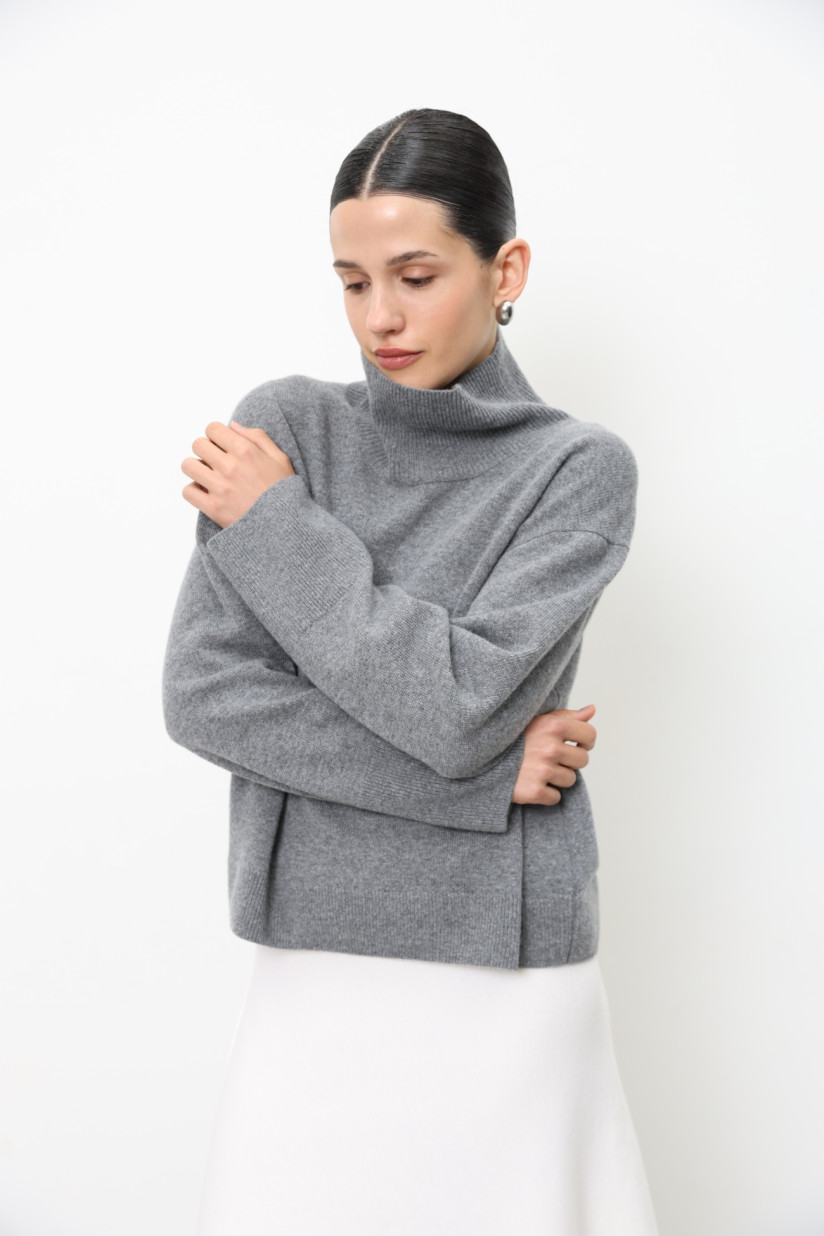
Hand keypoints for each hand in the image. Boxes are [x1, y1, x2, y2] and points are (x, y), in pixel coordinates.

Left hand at [181, 420, 295, 528]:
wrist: (285, 527)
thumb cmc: (284, 492)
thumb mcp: (280, 459)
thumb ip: (258, 437)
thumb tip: (232, 425)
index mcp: (246, 451)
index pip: (212, 429)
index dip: (216, 435)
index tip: (221, 445)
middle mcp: (230, 466)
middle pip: (197, 445)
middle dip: (205, 450)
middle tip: (215, 461)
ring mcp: (220, 488)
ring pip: (188, 466)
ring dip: (196, 469)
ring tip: (207, 476)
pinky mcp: (213, 508)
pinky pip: (188, 491)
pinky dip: (194, 491)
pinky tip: (207, 493)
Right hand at [511, 705, 596, 805]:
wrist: (478, 758)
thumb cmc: (511, 739)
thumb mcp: (537, 719)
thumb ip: (566, 716)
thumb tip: (592, 709)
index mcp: (553, 725)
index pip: (590, 735)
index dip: (585, 741)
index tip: (575, 744)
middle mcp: (550, 747)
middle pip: (582, 760)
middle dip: (569, 761)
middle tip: (549, 758)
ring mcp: (543, 770)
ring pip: (570, 780)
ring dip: (556, 777)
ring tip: (537, 769)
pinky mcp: (534, 791)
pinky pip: (555, 797)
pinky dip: (545, 794)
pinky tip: (530, 782)